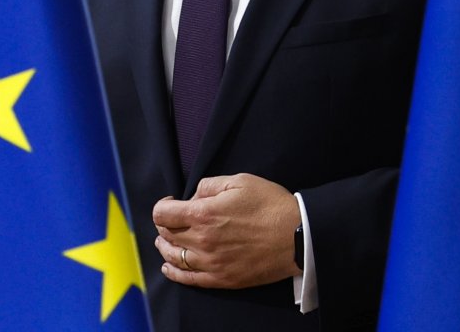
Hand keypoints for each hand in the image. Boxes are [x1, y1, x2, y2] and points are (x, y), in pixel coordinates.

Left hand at [152, 173, 300, 288]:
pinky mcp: (222, 279)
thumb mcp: (239, 180)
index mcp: (204, 214)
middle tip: (173, 219)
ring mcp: (211, 263)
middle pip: (166, 235)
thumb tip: (193, 197)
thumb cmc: (270, 204)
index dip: (162, 206)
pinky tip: (170, 266)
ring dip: (165, 247)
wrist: (297, 236)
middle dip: (165, 225)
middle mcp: (201, 240)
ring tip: (166, 240)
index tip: (170, 203)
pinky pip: (188, 279)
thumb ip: (209, 185)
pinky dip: (174, 272)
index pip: (163, 214)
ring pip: (174, 257)